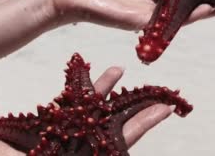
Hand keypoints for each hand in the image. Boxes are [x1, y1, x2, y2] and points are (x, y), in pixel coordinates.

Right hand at [0, 66, 174, 154]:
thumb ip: (83, 151)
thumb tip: (113, 149)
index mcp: (86, 155)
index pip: (124, 139)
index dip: (146, 123)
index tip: (167, 109)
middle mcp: (81, 144)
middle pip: (115, 122)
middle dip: (136, 106)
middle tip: (157, 92)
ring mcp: (65, 132)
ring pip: (91, 106)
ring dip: (106, 88)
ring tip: (120, 68)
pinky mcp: (46, 123)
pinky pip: (67, 100)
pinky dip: (78, 85)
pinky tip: (84, 68)